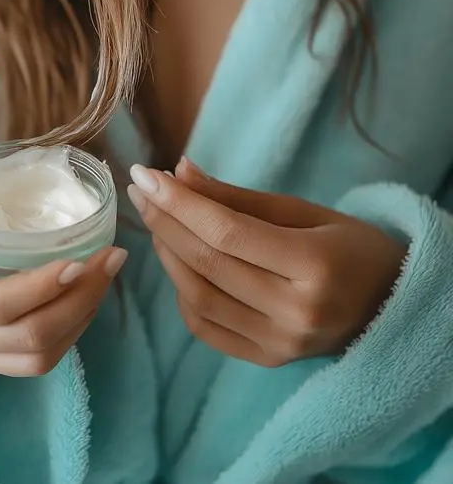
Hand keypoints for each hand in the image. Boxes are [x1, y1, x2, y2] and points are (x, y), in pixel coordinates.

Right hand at [0, 168, 127, 376]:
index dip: (41, 287)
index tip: (79, 258)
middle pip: (28, 335)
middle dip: (80, 298)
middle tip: (112, 256)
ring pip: (39, 355)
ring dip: (83, 317)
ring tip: (108, 271)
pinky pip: (37, 360)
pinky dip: (72, 331)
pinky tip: (88, 294)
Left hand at [127, 158, 405, 366]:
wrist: (391, 306)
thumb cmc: (352, 247)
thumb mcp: (304, 211)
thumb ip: (237, 197)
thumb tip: (178, 172)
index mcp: (313, 265)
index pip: (226, 232)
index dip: (178, 202)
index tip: (145, 174)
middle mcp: (295, 312)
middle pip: (207, 263)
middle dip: (164, 221)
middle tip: (141, 190)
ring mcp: (280, 344)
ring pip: (198, 297)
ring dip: (167, 255)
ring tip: (156, 220)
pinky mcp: (267, 361)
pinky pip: (206, 327)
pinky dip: (182, 292)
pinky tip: (177, 262)